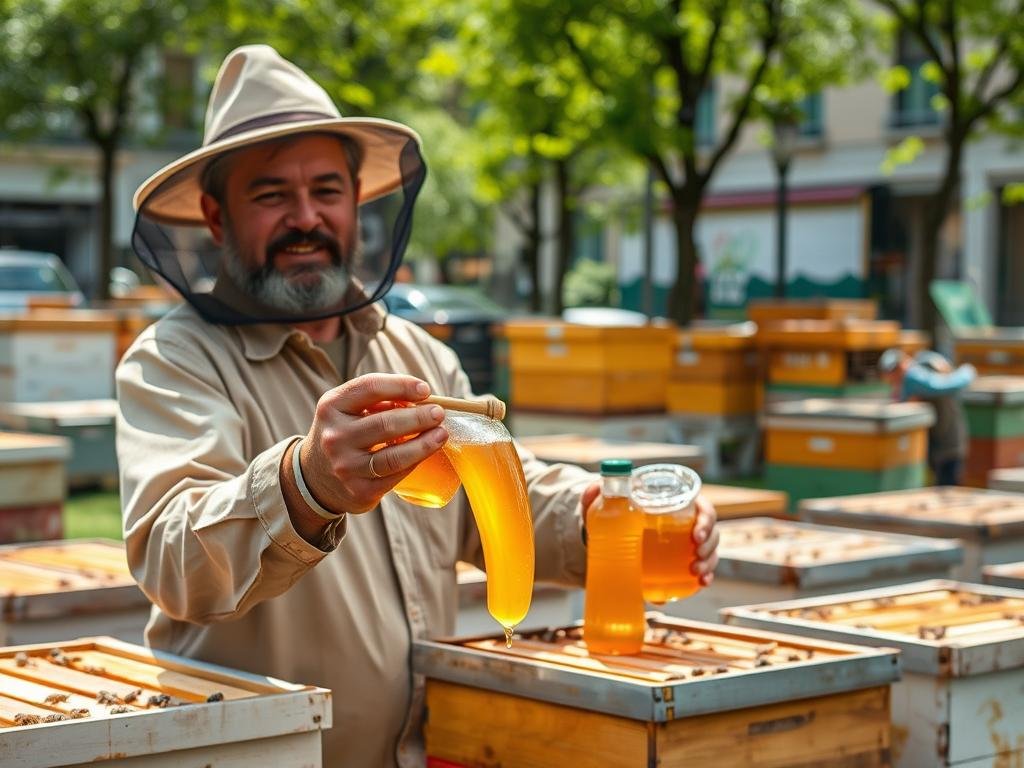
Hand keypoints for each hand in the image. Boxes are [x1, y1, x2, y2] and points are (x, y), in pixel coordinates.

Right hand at [300, 373, 447, 513]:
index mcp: (331, 407)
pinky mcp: (359, 491)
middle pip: (386, 423)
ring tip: (441, 434)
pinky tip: (426, 452)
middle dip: (419, 417)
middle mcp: (334, 437)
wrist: (314, 477)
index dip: (402, 385)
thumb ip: (378, 400)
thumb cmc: (343, 433)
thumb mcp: (346, 409)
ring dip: (424, 444)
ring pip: (394, 456)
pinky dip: (415, 462)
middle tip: (438, 413)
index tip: (425, 389)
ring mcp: (346, 467)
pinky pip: (395, 476)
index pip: (371, 388)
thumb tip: (422, 399)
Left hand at [580, 483, 718, 585]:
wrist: (616, 531)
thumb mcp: (606, 504)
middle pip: (711, 531)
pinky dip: (706, 575)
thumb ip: (597, 495)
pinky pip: (702, 567)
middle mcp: (689, 521)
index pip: (703, 507)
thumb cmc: (619, 512)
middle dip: (709, 545)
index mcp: (678, 502)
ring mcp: (689, 542)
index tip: (696, 535)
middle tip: (695, 557)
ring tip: (697, 573)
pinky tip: (702, 582)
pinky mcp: (684, 560)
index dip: (706, 520)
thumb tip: (595, 487)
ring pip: (710, 550)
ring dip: (709, 562)